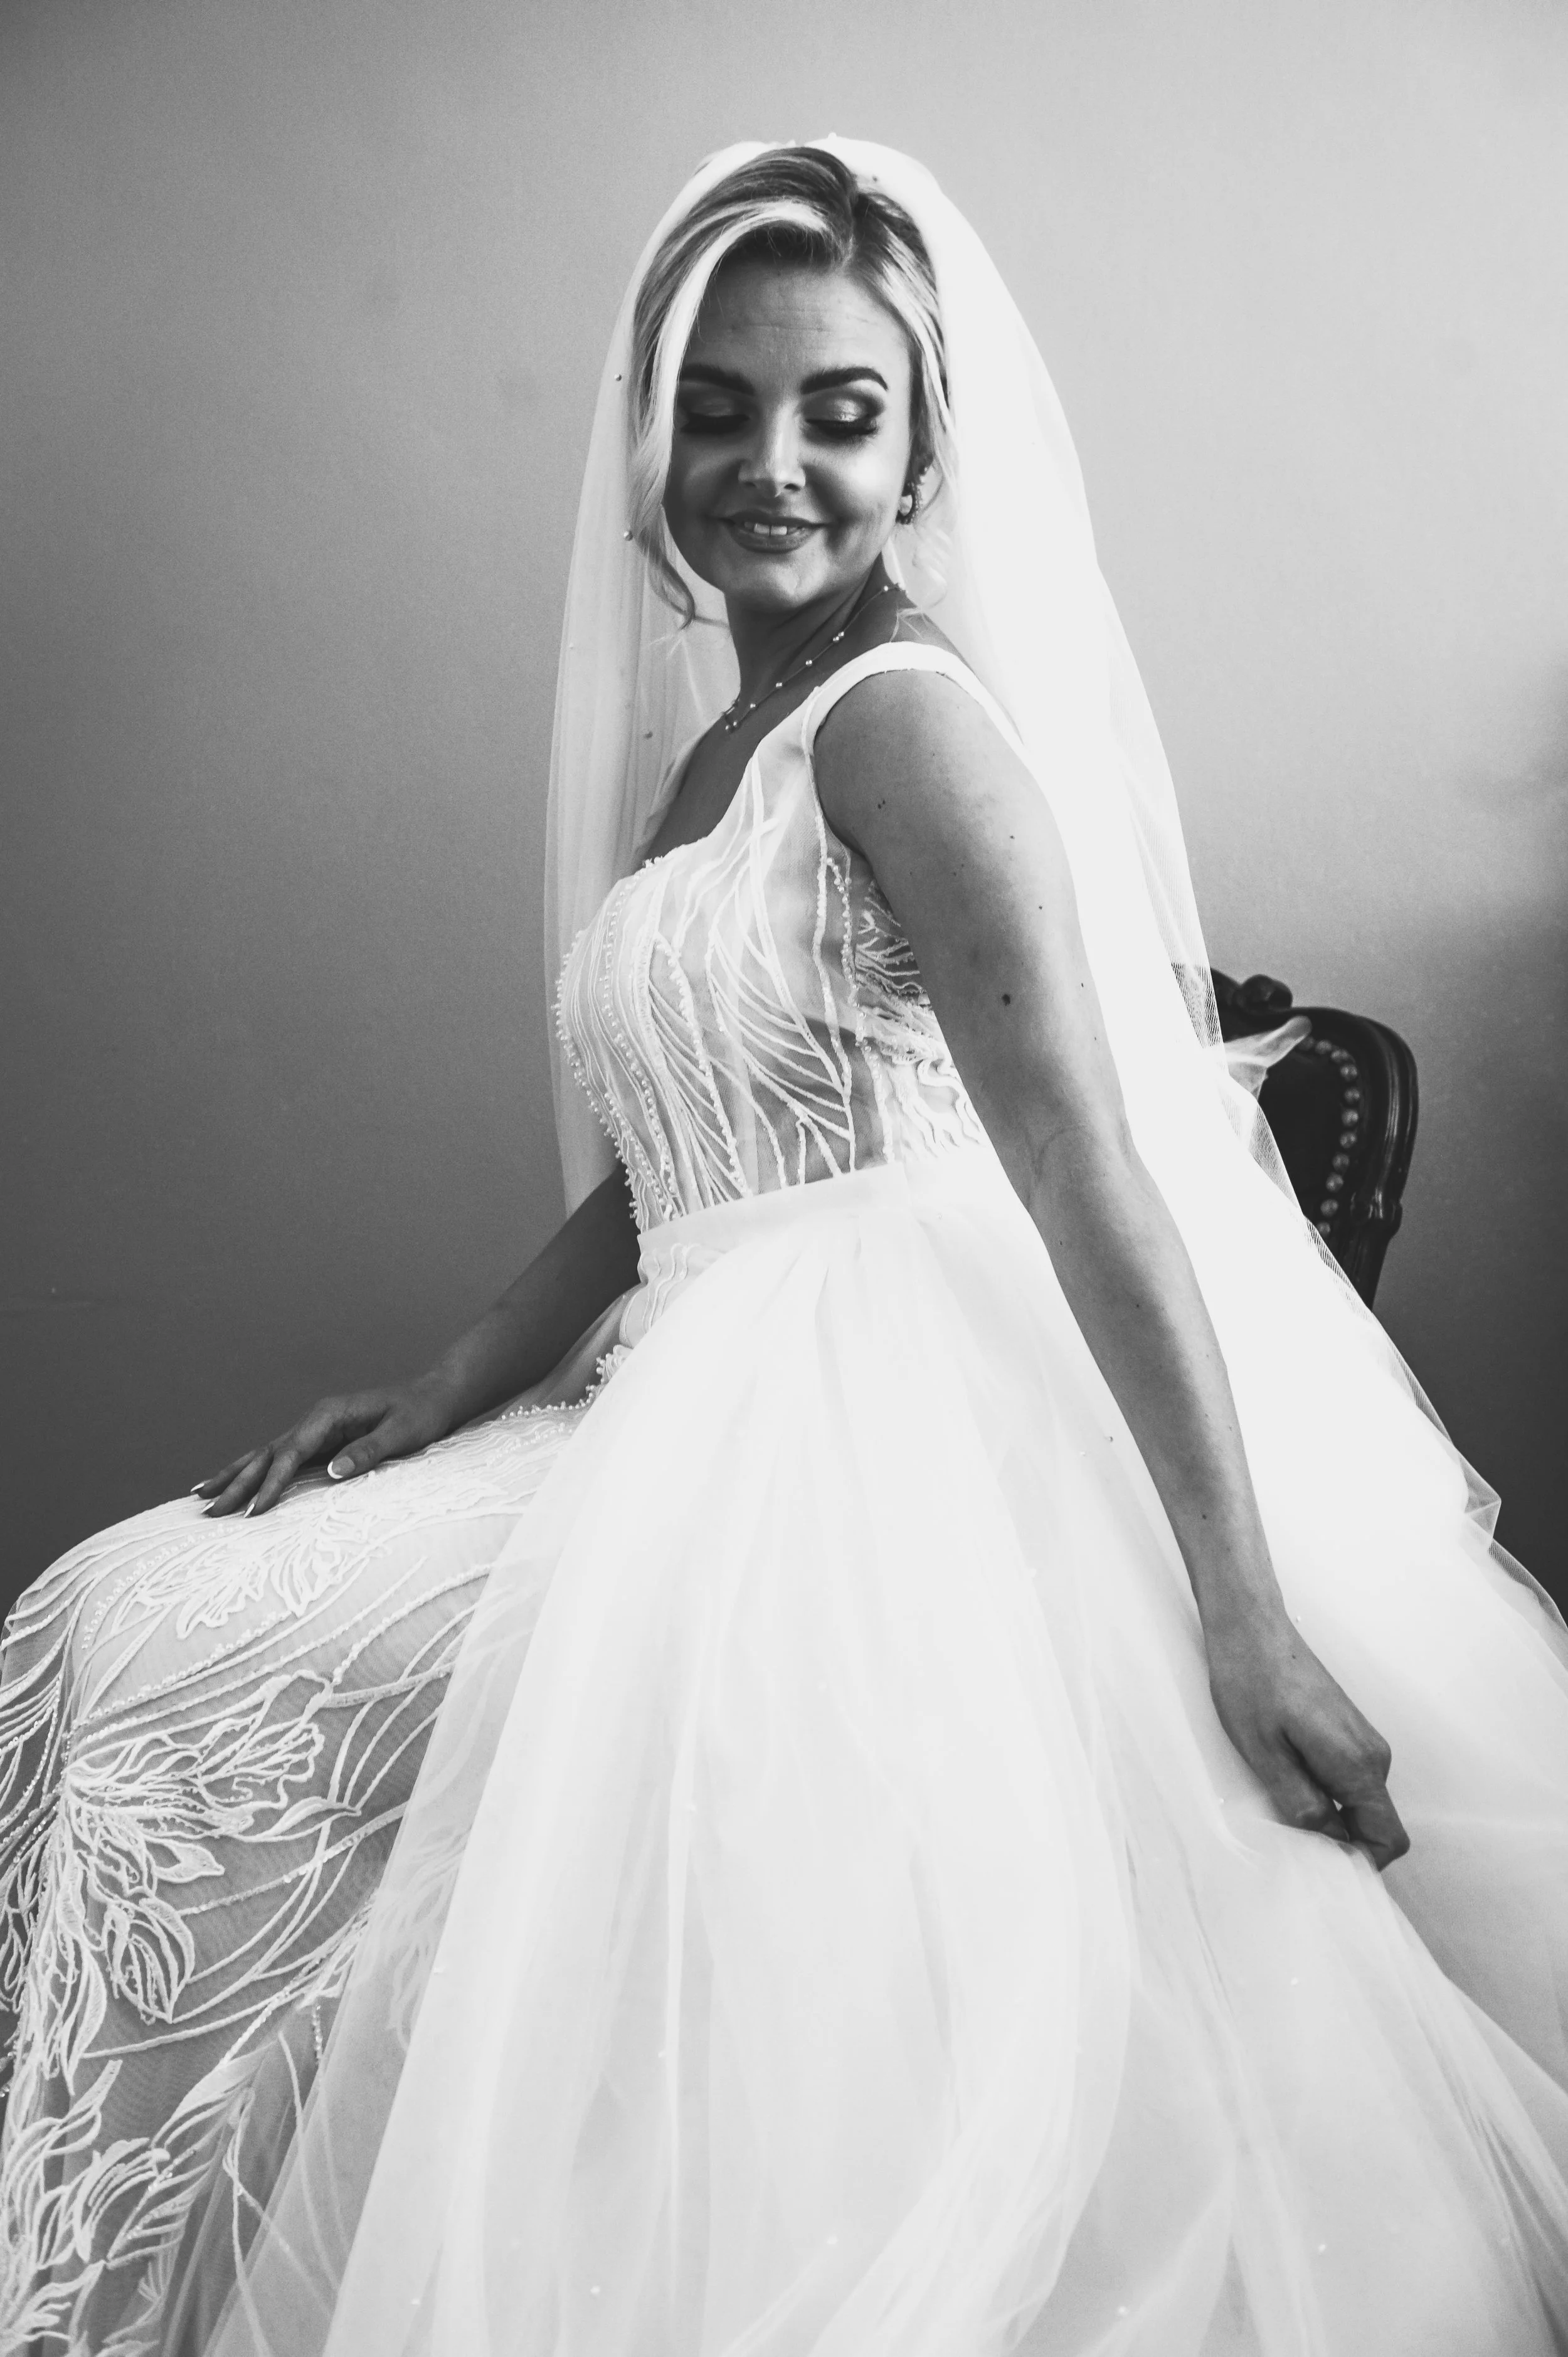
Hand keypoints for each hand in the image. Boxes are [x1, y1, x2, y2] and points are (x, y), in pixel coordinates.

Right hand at [191, 1375, 463, 1517]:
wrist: (435, 1396)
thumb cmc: (422, 1414)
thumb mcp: (403, 1434)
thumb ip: (369, 1452)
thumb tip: (332, 1472)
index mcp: (330, 1414)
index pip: (291, 1452)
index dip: (272, 1483)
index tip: (254, 1511)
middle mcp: (315, 1419)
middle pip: (267, 1454)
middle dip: (237, 1483)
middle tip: (209, 1512)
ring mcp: (314, 1429)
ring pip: (265, 1455)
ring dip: (234, 1475)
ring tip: (199, 1495)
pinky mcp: (319, 1442)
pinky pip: (279, 1459)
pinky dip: (254, 1472)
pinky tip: (234, 1482)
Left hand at [1204, 1604, 1409, 1871]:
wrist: (1250, 1626)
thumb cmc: (1251, 1680)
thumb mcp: (1264, 1754)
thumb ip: (1301, 1805)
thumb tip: (1328, 1844)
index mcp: (1358, 1765)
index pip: (1389, 1839)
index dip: (1359, 1863)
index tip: (1320, 1866)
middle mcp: (1372, 1754)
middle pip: (1375, 1825)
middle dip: (1339, 1842)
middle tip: (1288, 1836)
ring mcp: (1362, 1740)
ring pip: (1358, 1804)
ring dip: (1327, 1815)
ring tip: (1278, 1800)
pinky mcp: (1346, 1731)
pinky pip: (1346, 1780)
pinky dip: (1322, 1792)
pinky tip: (1284, 1777)